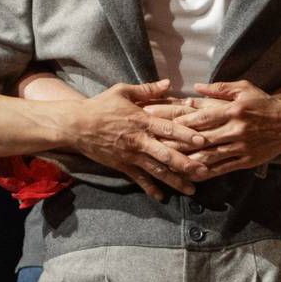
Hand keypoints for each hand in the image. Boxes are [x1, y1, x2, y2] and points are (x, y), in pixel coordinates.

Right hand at [58, 81, 208, 200]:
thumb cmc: (100, 106)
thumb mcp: (122, 91)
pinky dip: (150, 189)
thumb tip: (169, 83)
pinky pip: (139, 179)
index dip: (187, 134)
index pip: (169, 128)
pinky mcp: (122, 165)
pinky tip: (162, 197)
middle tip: (205, 170)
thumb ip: (147, 89)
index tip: (203, 140)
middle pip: (167, 153)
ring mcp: (131, 155)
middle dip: (186, 163)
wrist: (75, 125)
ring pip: (157, 170)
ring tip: (191, 190)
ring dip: (175, 181)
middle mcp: (139, 140)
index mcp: (142, 120)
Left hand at [169, 80, 280, 179]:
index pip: (201, 117)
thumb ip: (220, 88)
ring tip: (169, 163)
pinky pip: (222, 168)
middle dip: (177, 143)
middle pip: (200, 138)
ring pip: (209, 156)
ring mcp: (240, 147)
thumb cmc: (265, 104)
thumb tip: (195, 87)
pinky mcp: (246, 161)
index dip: (180, 122)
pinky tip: (192, 175)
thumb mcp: (245, 89)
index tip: (163, 123)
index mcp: (233, 110)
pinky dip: (206, 173)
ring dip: (188, 161)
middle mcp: (235, 130)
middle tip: (157, 146)